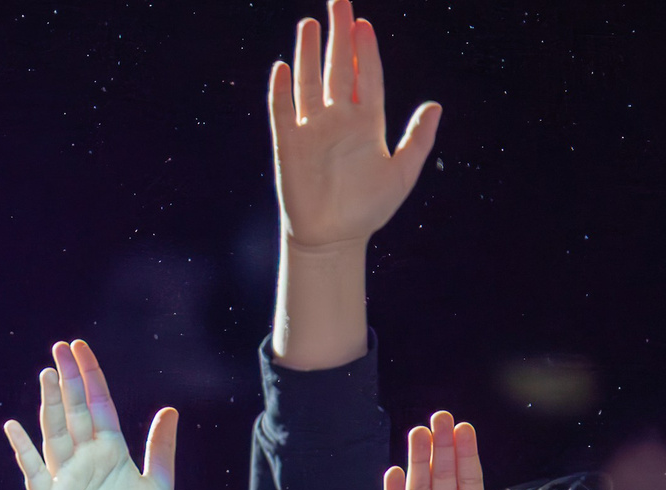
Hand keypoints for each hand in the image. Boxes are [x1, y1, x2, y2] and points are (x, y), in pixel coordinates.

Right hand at [3, 340, 177, 489]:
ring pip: (55, 432)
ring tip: (46, 375)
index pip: (97, 405)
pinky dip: (24, 449)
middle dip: (67, 380)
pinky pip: (35, 470)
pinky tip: (14, 428)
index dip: (90, 376)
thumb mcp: (159, 485)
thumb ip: (161, 448)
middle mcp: (85, 458)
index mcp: (110, 451)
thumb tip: (169, 410)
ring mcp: (66, 476)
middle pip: (74, 411)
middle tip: (59, 349)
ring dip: (50, 405)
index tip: (80, 348)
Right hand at [270, 1, 440, 252]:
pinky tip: (282, 68)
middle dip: (338, 37)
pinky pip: (283, 114)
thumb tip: (436, 105)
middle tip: (339, 3)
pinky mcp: (289, 147)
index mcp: (367, 123)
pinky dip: (282, 92)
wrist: (334, 238)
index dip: (365, 50)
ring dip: (308, 54)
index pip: (366, 77)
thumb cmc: (369, 208)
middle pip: (336, 69)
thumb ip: (418, 138)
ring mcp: (312, 131)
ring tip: (309, 23)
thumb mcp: (403, 172)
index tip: (364, 23)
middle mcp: (338, 120)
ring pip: (309, 83)